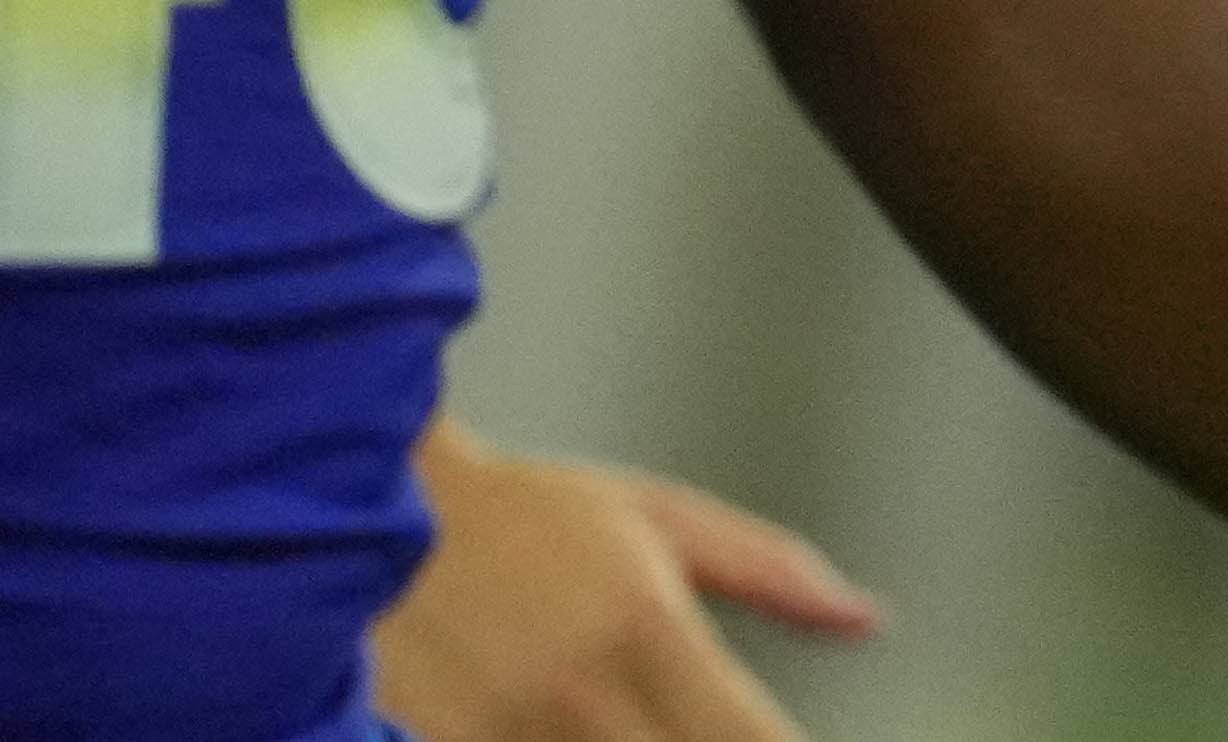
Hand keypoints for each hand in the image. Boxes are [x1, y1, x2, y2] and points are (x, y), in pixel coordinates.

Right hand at [371, 420, 882, 741]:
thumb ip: (771, 574)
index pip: (753, 739)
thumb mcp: (654, 518)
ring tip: (635, 723)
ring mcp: (507, 738)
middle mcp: (583, 700)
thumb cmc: (521, 512)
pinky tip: (581, 734)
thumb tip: (869, 620)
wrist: (358, 508)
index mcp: (647, 632)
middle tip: (703, 726)